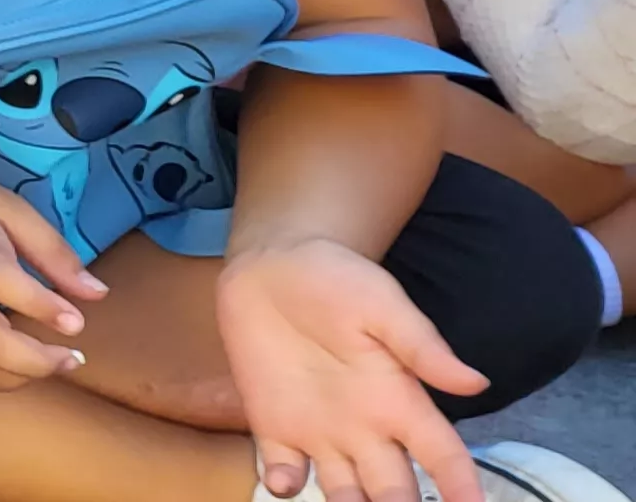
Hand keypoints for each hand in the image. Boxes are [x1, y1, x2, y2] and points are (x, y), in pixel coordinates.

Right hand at [0, 166, 102, 394]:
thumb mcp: (3, 207)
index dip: (44, 307)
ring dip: (15, 379)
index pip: (6, 283)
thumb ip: (51, 249)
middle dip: (38, 362)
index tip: (76, 322)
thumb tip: (96, 294)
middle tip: (71, 358)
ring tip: (41, 366)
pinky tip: (1, 370)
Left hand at [219, 240, 490, 501]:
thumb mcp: (384, 306)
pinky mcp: (275, 426)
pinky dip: (284, 484)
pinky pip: (282, 469)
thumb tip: (475, 383)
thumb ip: (422, 348)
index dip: (461, 485)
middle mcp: (368, 428)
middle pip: (394, 488)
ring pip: (344, 491)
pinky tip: (284, 483)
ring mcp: (320, 431)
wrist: (273, 267)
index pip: (442, 455)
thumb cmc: (339, 282)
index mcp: (401, 402)